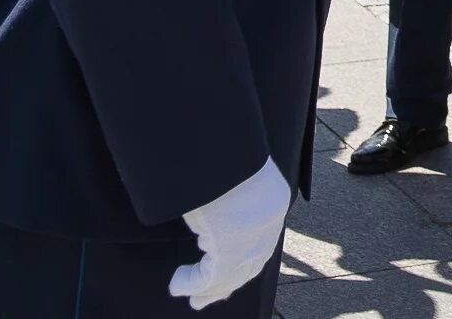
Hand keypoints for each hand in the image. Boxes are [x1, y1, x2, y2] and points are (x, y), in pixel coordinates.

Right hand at [169, 156, 289, 309]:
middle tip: (207, 295)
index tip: (230, 271)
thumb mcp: (236, 171)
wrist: (228, 153)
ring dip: (209, 289)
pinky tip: (178, 284)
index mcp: (273, 202)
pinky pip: (209, 277)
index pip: (263, 240)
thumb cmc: (229, 155)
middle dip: (228, 283)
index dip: (247, 259)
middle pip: (249, 265)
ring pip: (231, 275)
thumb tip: (217, 194)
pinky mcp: (230, 252)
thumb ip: (232, 190)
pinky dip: (192, 284)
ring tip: (193, 297)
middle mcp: (267, 226)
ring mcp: (251, 241)